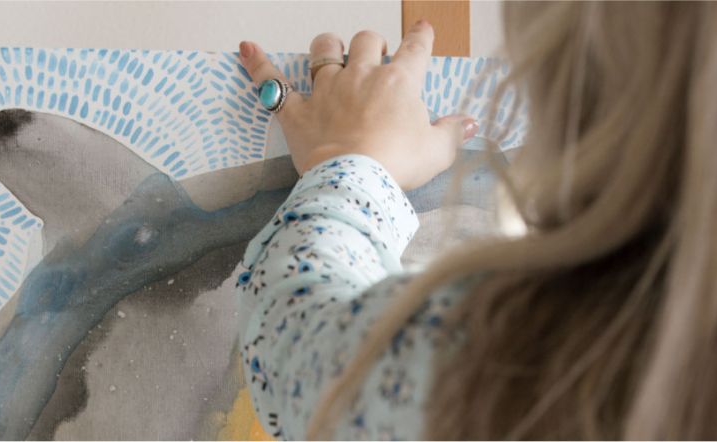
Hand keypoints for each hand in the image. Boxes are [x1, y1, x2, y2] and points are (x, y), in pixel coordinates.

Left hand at [239, 21, 477, 189]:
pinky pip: (272, 82)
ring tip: (331, 48)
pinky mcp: (298, 111)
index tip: (422, 31)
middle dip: (373, 43)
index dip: (420, 38)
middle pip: (367, 41)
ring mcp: (327, 90)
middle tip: (378, 55)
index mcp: (399, 82)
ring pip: (324, 50)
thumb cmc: (398, 165)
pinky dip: (258, 65)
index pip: (415, 50)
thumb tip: (470, 124)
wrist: (357, 180)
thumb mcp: (437, 152)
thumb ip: (452, 133)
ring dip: (328, 46)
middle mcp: (362, 76)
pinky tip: (246, 49)